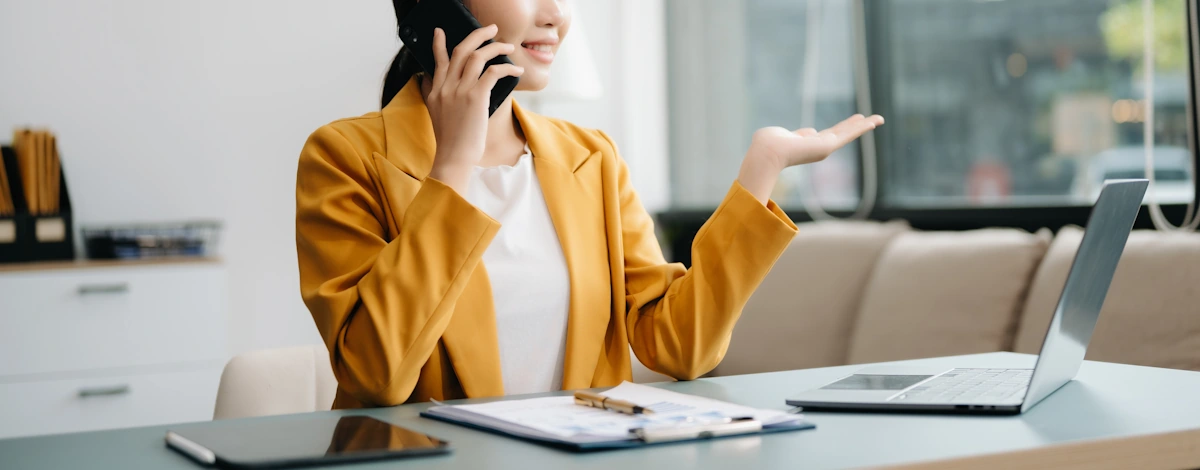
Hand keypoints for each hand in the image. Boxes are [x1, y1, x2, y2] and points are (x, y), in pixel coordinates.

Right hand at [424, 25, 523, 192]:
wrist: (453, 157)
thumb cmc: (450, 139)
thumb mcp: (434, 113)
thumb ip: (431, 94)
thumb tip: (427, 79)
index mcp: (436, 90)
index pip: (438, 59)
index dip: (439, 44)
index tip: (441, 31)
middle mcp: (446, 86)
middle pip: (461, 50)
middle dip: (477, 35)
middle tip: (490, 28)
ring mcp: (460, 90)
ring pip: (478, 56)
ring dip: (495, 47)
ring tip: (508, 46)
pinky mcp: (476, 97)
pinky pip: (493, 72)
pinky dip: (507, 67)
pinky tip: (516, 70)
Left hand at [737, 114, 884, 203]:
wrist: (767, 153)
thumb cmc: (768, 144)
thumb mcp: (783, 135)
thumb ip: (797, 134)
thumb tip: (811, 131)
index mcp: (806, 145)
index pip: (824, 135)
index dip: (835, 129)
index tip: (845, 123)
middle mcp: (817, 148)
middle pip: (840, 134)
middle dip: (854, 127)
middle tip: (868, 120)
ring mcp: (824, 148)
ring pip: (848, 133)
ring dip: (863, 125)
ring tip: (878, 119)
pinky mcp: (829, 145)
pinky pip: (850, 133)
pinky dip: (863, 127)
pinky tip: (875, 121)